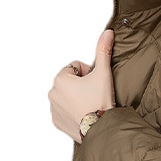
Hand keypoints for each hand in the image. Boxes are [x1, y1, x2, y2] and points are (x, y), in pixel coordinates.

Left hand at [49, 28, 115, 143]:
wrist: (101, 129)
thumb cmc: (100, 101)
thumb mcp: (103, 74)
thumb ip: (103, 51)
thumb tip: (108, 32)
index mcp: (60, 79)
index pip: (76, 67)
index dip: (90, 74)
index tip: (96, 84)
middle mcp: (52, 93)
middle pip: (71, 82)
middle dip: (82, 86)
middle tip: (95, 95)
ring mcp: (53, 108)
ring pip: (68, 97)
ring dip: (78, 98)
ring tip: (91, 106)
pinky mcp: (56, 122)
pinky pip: (64, 112)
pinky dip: (73, 112)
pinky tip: (84, 115)